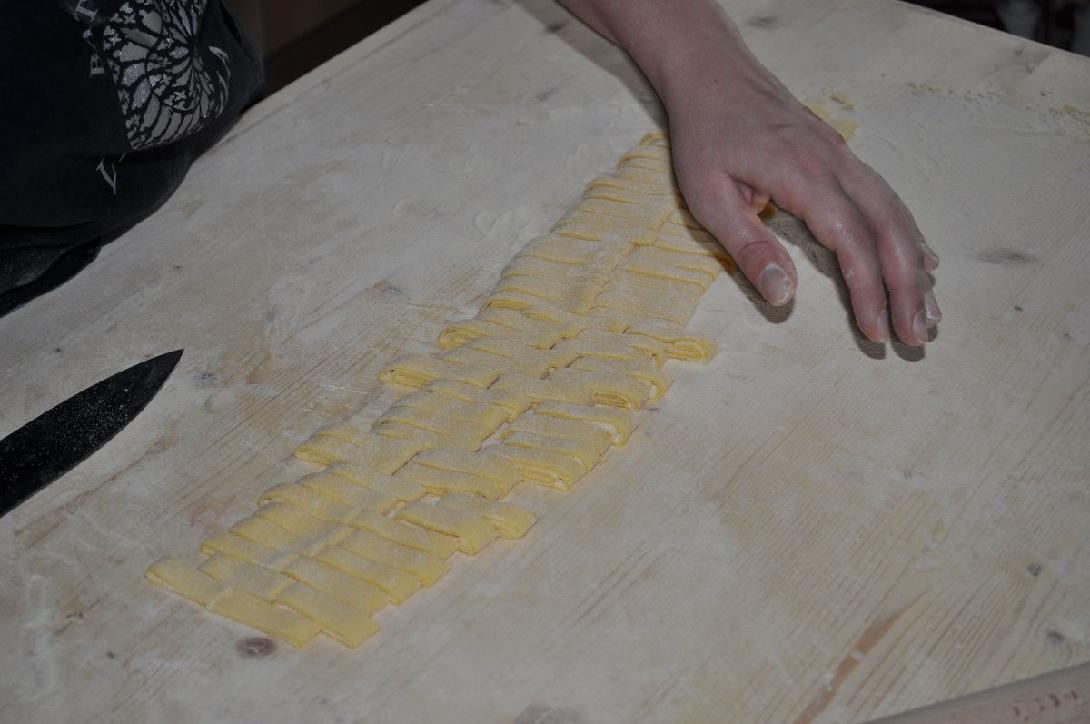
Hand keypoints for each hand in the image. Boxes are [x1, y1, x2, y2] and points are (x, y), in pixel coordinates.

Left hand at [558, 0, 940, 345]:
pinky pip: (885, 198)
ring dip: (914, 265)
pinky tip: (921, 260)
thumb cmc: (705, 137)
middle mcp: (834, 165)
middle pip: (887, 230)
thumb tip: (784, 297)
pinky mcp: (840, 156)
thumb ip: (748, 247)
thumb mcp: (708, 197)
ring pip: (894, 213)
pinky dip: (907, 233)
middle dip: (907, 287)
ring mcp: (842, 157)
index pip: (851, 240)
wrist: (713, 76)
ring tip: (928, 311)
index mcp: (802, 176)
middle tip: (917, 337)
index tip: (876, 331)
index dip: (868, 288)